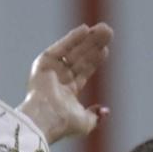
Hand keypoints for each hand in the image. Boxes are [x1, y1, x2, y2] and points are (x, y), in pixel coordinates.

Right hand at [20, 23, 112, 144]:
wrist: (47, 119)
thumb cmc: (64, 123)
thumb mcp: (86, 122)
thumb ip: (96, 116)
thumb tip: (105, 111)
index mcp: (67, 93)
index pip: (83, 72)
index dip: (94, 60)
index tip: (105, 50)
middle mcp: (58, 80)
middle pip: (80, 58)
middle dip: (94, 45)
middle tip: (108, 32)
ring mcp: (51, 70)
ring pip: (72, 51)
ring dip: (87, 39)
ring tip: (104, 28)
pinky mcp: (43, 63)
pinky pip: (60, 47)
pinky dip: (72, 38)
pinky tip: (85, 29)